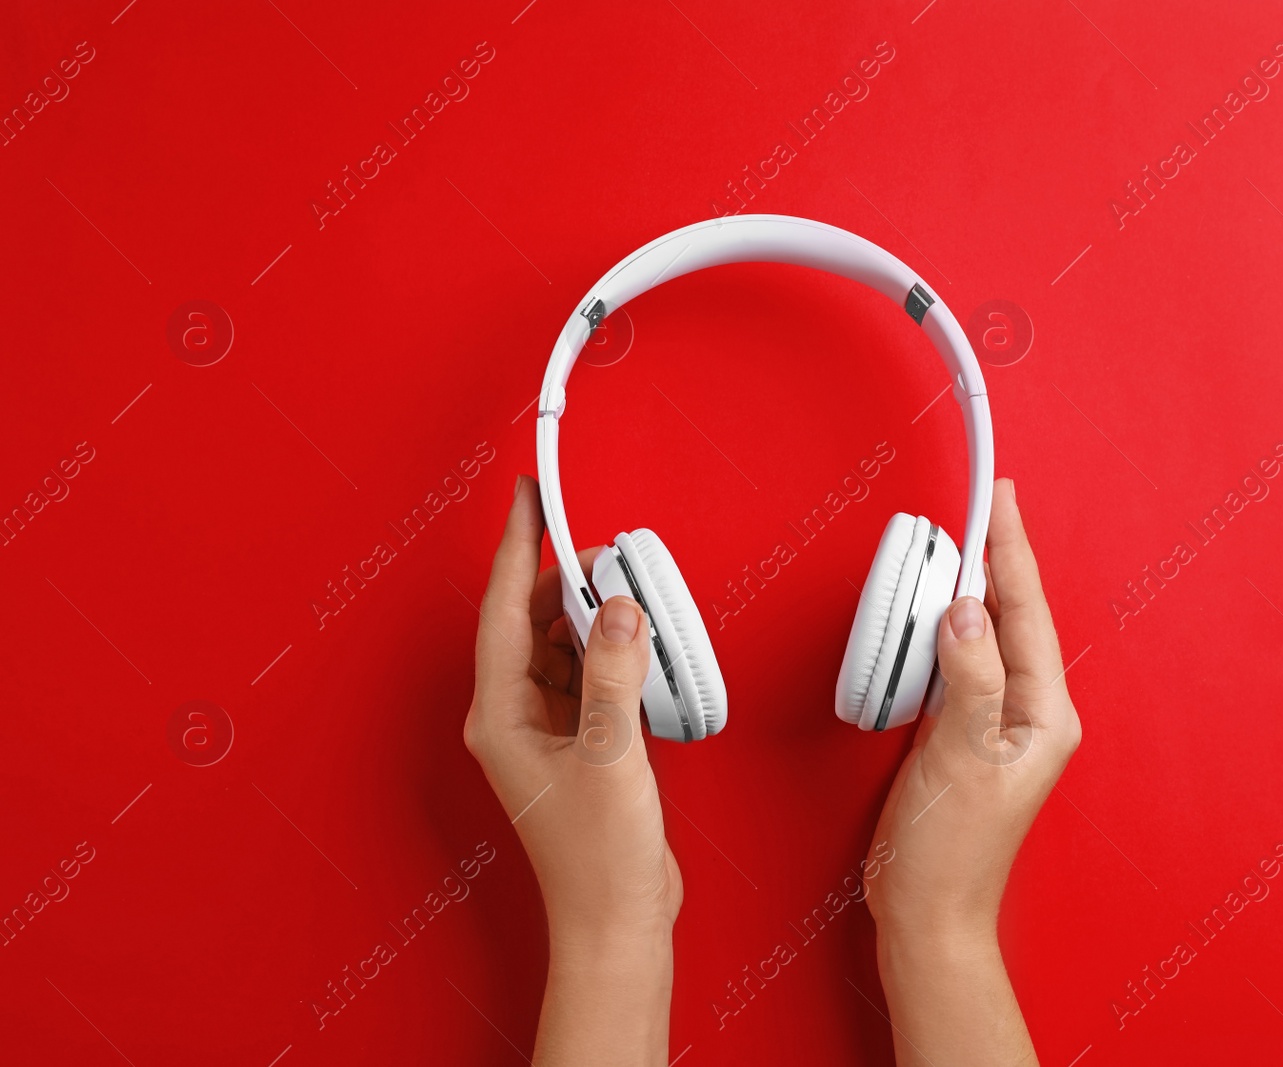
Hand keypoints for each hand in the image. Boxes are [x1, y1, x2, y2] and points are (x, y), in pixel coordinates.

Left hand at [464, 474, 678, 1064]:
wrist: (618, 922)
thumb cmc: (601, 857)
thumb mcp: (612, 757)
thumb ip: (615, 676)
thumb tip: (620, 607)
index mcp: (501, 715)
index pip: (505, 610)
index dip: (517, 547)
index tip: (528, 496)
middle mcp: (515, 716)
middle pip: (532, 621)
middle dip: (567, 578)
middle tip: (606, 546)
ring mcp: (547, 730)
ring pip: (562, 645)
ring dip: (593, 614)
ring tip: (629, 586)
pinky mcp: (581, 743)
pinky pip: (589, 674)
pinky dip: (612, 650)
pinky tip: (641, 639)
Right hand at [866, 478, 1079, 1064]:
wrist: (928, 915)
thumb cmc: (948, 850)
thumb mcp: (961, 757)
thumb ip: (969, 678)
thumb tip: (966, 609)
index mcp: (1045, 714)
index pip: (1027, 612)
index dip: (1011, 550)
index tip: (999, 498)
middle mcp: (1031, 713)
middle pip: (1015, 616)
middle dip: (1000, 558)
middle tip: (984, 502)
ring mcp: (999, 724)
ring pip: (990, 636)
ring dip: (976, 588)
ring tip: (966, 539)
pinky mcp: (965, 735)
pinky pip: (963, 663)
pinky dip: (949, 627)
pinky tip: (936, 611)